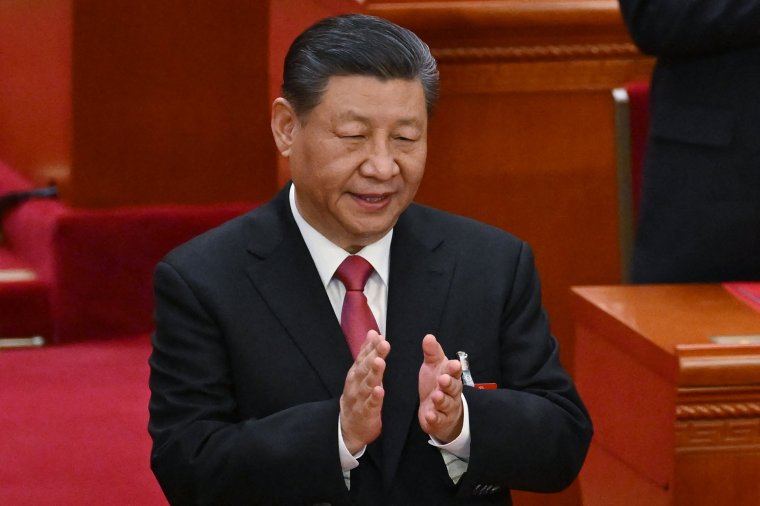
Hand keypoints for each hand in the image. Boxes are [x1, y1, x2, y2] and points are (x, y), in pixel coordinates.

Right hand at [339, 330, 389, 453]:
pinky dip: (374, 398)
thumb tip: (372, 332)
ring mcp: (359, 399)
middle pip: (365, 368)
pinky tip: (380, 390)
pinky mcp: (365, 413)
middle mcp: (355, 384)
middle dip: (374, 355)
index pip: (363, 357)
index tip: (379, 336)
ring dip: (374, 373)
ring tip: (380, 362)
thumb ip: (367, 353)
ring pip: (367, 384)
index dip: (371, 346)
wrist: (348, 427)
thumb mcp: (360, 373)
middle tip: (384, 344)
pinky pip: (370, 405)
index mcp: (356, 373)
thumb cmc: (357, 396)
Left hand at [418, 334, 463, 442]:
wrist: (438, 410)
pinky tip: (430, 415)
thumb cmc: (436, 385)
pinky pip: (438, 420)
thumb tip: (429, 337)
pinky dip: (434, 418)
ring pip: (446, 404)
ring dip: (441, 400)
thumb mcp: (433, 367)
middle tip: (443, 379)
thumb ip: (432, 353)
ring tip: (435, 396)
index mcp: (450, 377)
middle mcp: (451, 393)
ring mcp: (446, 408)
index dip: (454, 369)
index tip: (453, 364)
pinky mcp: (439, 421)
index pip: (454, 372)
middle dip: (449, 384)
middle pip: (453, 388)